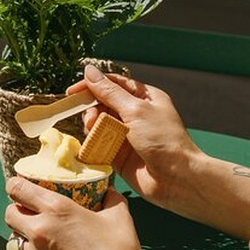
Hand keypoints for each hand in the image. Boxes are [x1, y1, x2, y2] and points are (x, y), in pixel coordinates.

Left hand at [5, 177, 149, 249]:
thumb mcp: (118, 214)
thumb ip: (109, 197)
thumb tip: (108, 191)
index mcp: (55, 209)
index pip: (16, 188)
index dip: (16, 185)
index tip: (21, 186)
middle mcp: (39, 231)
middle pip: (9, 214)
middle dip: (18, 210)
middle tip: (33, 212)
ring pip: (18, 240)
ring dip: (28, 236)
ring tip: (49, 238)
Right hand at [68, 65, 202, 209]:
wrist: (177, 179)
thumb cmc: (163, 140)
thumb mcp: (135, 110)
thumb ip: (109, 92)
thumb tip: (89, 71)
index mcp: (144, 98)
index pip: (113, 84)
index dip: (92, 85)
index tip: (72, 93)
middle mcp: (135, 115)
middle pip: (102, 104)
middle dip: (92, 109)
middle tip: (91, 120)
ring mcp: (126, 135)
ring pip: (98, 125)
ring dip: (92, 128)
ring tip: (94, 134)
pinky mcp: (119, 155)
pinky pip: (99, 145)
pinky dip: (93, 145)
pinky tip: (92, 148)